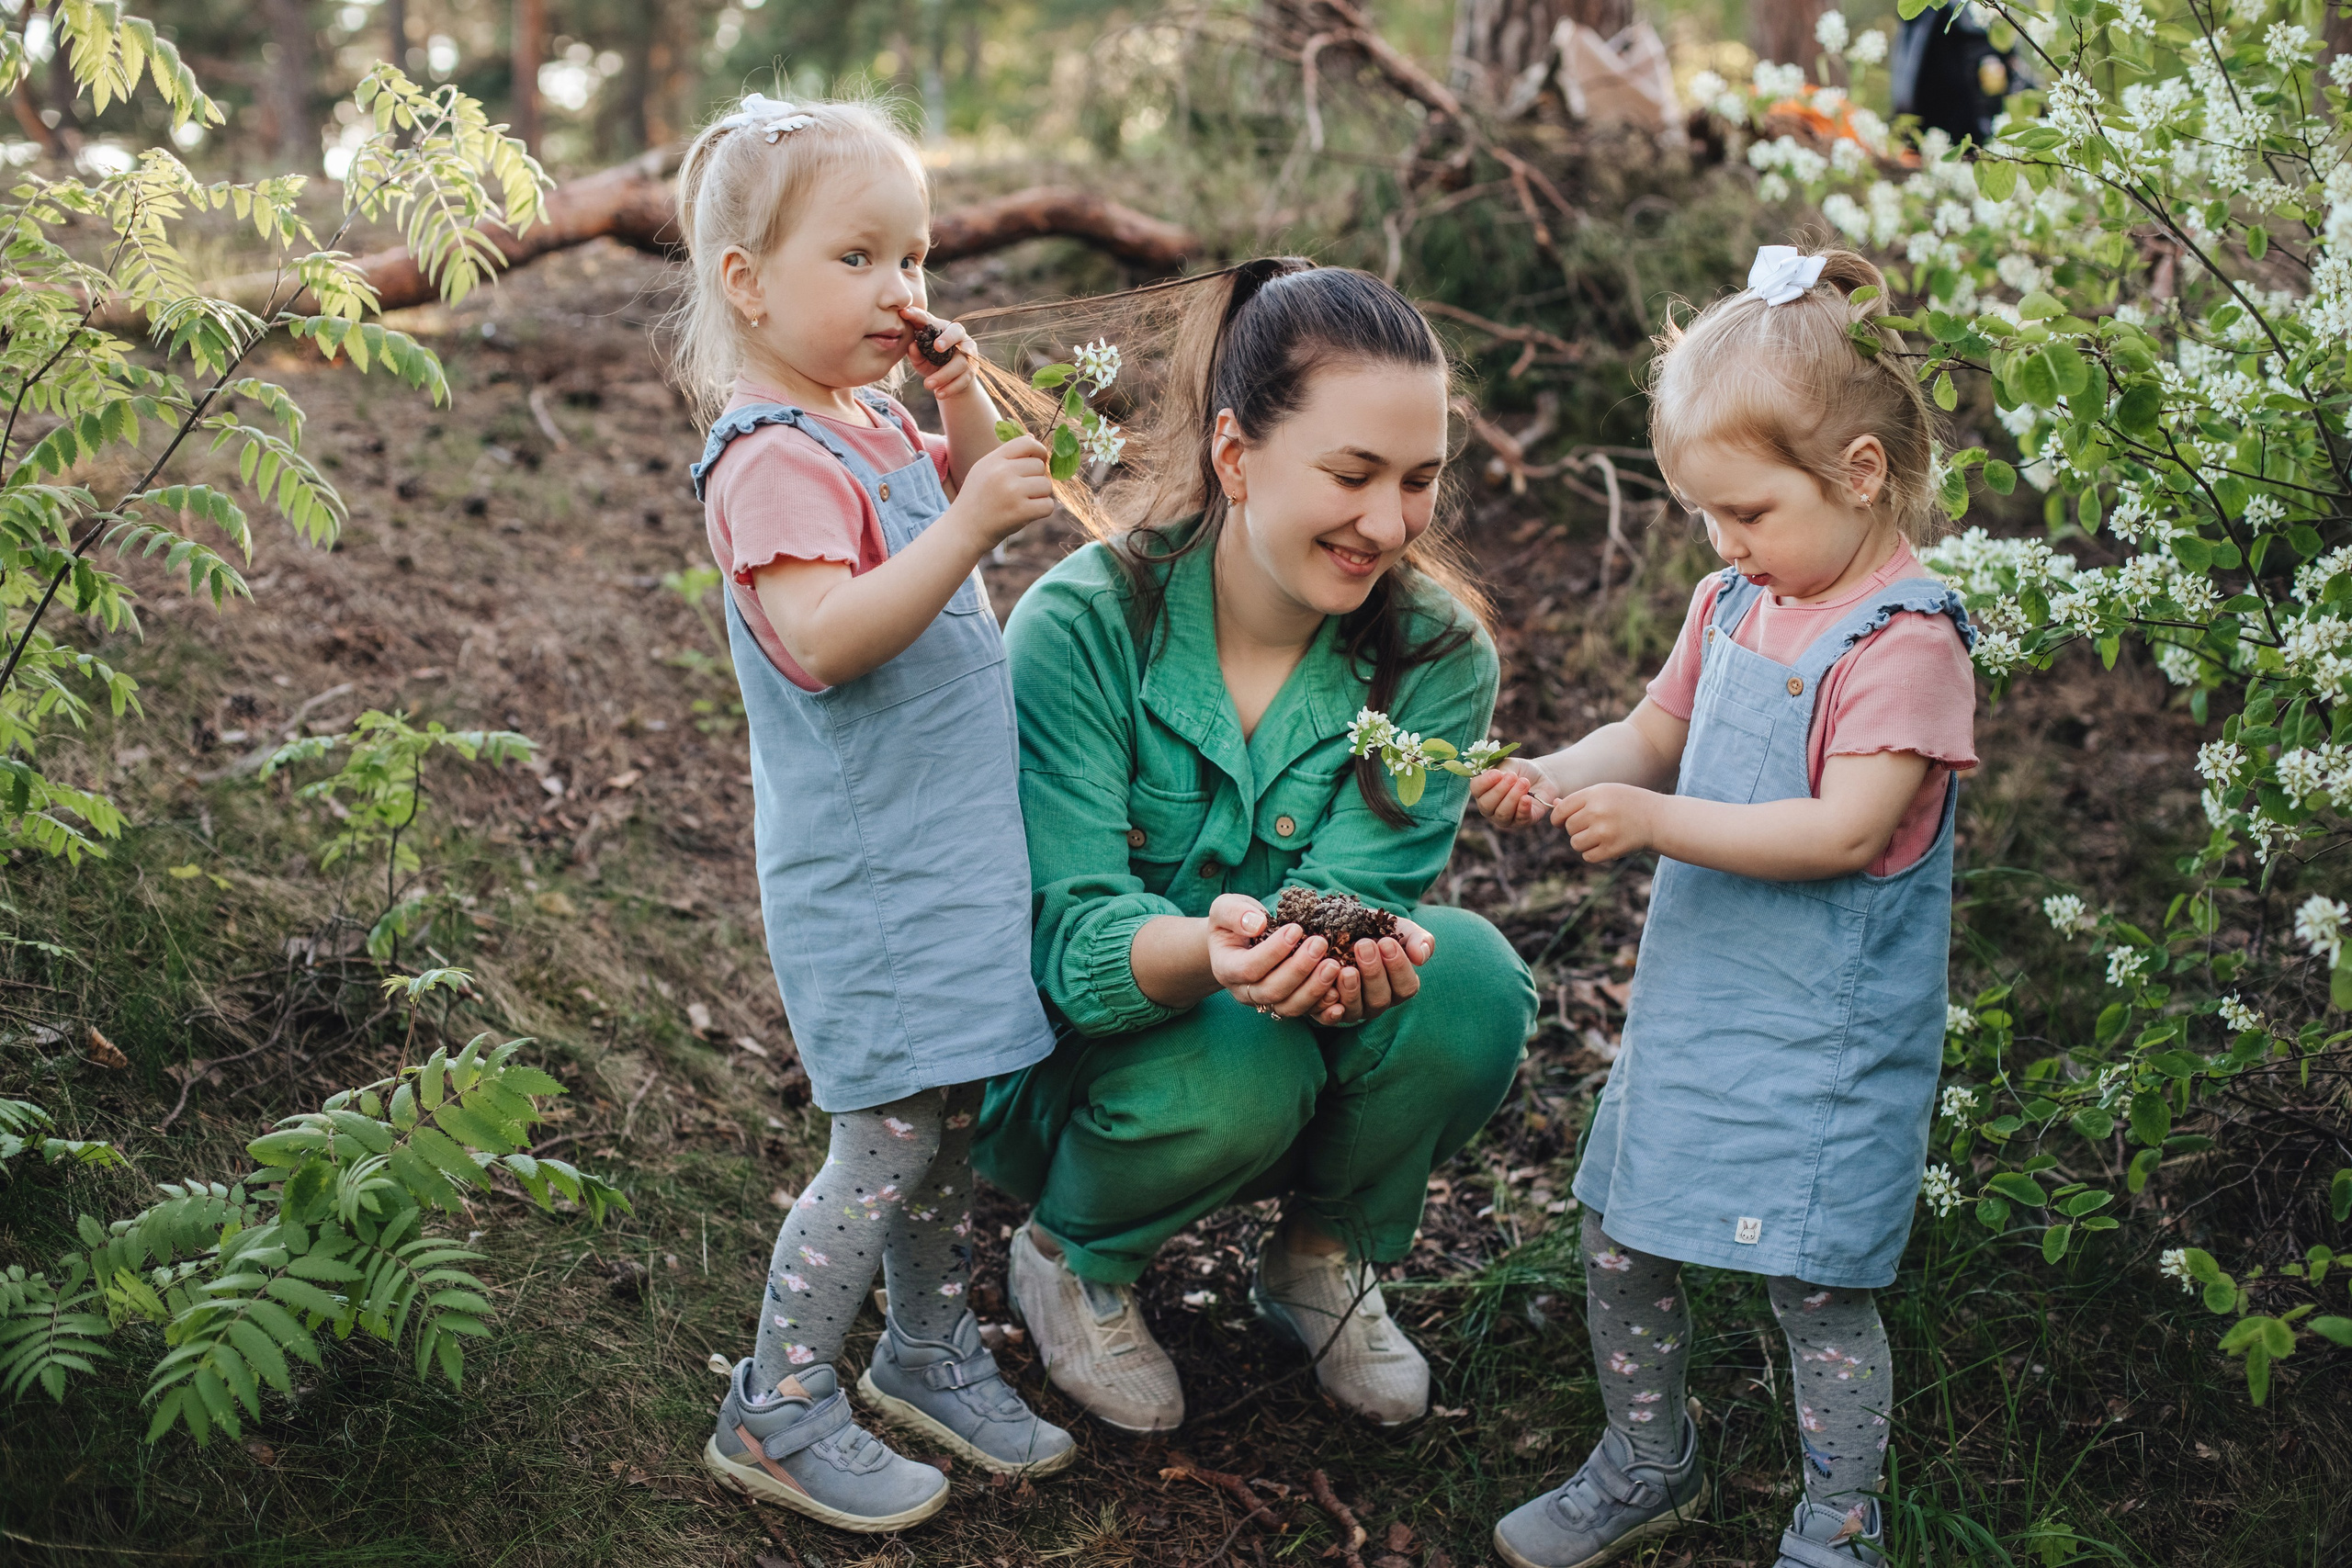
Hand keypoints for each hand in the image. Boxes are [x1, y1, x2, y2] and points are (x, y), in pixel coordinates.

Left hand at [899, 306, 976, 400]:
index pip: (928, 319)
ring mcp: (968, 353)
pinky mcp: (972, 371)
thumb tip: (912, 346)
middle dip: (947, 339)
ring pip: (960, 362)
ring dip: (944, 374)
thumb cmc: (932, 362)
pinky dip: (950, 388)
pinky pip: (963, 379)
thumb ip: (915, 353)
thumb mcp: (920, 358)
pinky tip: (939, 394)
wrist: (951, 382)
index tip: (904, 313)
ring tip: (928, 385)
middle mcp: (958, 337)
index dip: (917, 315)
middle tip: (937, 347)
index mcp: (942, 328)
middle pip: (956, 333)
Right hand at [945, 435, 1054, 548]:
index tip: (1039, 461)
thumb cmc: (977, 499)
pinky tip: (1027, 514)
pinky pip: (1048, 505)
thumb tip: (1032, 438)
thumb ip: (1007, 455)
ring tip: (1023, 502)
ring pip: (1046, 485)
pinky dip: (1042, 511)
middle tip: (1023, 491)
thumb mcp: (984, 470)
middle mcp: (1002, 472)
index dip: (1039, 451)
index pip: (1027, 443)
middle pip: (1040, 466)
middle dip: (1037, 478)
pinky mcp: (1020, 511)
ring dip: (1040, 496)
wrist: (963, 530)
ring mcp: (1012, 492)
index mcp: (993, 459)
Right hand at [1206, 894, 1340, 1018]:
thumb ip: (1235, 914)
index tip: (1296, 928)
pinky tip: (1338, 992)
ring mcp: (1266, 1002)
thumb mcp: (1224, 908)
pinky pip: (1305, 1013)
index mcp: (1226, 968)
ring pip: (1289, 1007)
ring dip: (1314, 989)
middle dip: (1299, 969)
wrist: (1236, 942)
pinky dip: (1322, 1006)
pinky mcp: (1286, 1004)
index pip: (1249, 968)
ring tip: (1333, 965)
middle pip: (1272, 991)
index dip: (1273, 951)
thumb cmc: (1233, 922)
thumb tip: (1257, 924)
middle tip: (1321, 944)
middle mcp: (1245, 991)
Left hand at [1317, 917, 1435, 1024]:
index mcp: (1398, 987)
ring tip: (1346, 967)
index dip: (1398, 967)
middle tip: (1363, 945)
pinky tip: (1328, 990)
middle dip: (1373, 972)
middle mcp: (1377, 1002)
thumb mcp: (1399, 928)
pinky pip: (1328, 1017)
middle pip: (1380, 999)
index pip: (1406, 987)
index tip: (1387, 942)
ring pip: (1355, 1009)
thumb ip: (1417, 940)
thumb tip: (1420, 957)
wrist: (1339, 926)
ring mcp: (1353, 1009)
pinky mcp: (1327, 1011)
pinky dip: (1327, 1007)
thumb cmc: (1375, 930)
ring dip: (1351, 989)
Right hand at [1468, 758, 1552, 830]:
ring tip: (1524, 782)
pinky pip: (1520, 820)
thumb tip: (1500, 777)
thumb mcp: (1508, 765)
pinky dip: (1523, 808)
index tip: (1497, 773)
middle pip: (1486, 805)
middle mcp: (1489, 808)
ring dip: (1513, 797)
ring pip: (1502, 814)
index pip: (1476, 789)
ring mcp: (1504, 818)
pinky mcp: (1522, 822)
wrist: (1540, 776)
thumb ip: (1501, 770)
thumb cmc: (1519, 770)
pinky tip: (1527, 798)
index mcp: (1482, 791)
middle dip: (1500, 790)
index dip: (1484, 782)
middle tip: (1513, 776)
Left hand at [1548, 782, 1659, 861]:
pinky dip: (1594, 854)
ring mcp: (1605, 832)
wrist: (1658, 819)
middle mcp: (1598, 812)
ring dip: (1584, 843)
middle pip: (1569, 828)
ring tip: (1600, 836)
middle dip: (1576, 830)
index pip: (1561, 810)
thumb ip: (1580, 800)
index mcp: (1595, 794)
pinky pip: (1588, 856)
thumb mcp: (1606, 792)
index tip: (1562, 822)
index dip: (1558, 818)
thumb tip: (1553, 805)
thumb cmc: (1629, 803)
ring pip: (1576, 843)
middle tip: (1592, 827)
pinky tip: (1607, 845)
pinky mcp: (1612, 849)